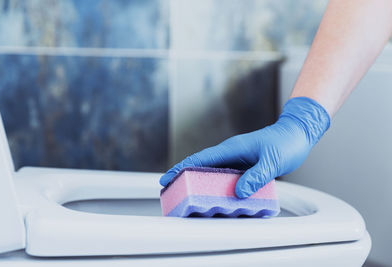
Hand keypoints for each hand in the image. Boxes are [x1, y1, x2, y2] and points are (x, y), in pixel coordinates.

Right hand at [160, 97, 329, 197]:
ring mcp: (236, 160)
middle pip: (201, 167)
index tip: (167, 178)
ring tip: (189, 199)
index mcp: (232, 148)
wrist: (296, 134)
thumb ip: (256, 176)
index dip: (182, 169)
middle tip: (172, 193)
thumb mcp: (272, 161)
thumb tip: (239, 192)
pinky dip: (217, 187)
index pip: (201, 160)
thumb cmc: (285, 143)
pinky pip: (226, 177)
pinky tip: (216, 197)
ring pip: (212, 173)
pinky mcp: (243, 166)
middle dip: (185, 178)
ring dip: (200, 184)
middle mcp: (231, 154)